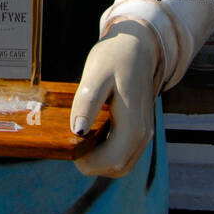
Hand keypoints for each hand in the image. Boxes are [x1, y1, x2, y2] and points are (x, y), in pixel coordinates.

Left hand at [69, 20, 160, 177]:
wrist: (138, 46)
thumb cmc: (115, 57)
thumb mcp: (96, 75)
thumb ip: (87, 103)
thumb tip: (78, 131)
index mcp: (133, 125)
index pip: (111, 162)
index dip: (87, 162)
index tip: (70, 147)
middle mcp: (143, 134)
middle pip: (117, 168)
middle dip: (92, 163)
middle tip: (72, 142)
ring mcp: (144, 134)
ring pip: (122, 164)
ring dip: (99, 159)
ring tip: (81, 136)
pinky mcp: (140, 130)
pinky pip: (125, 153)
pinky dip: (107, 152)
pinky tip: (93, 133)